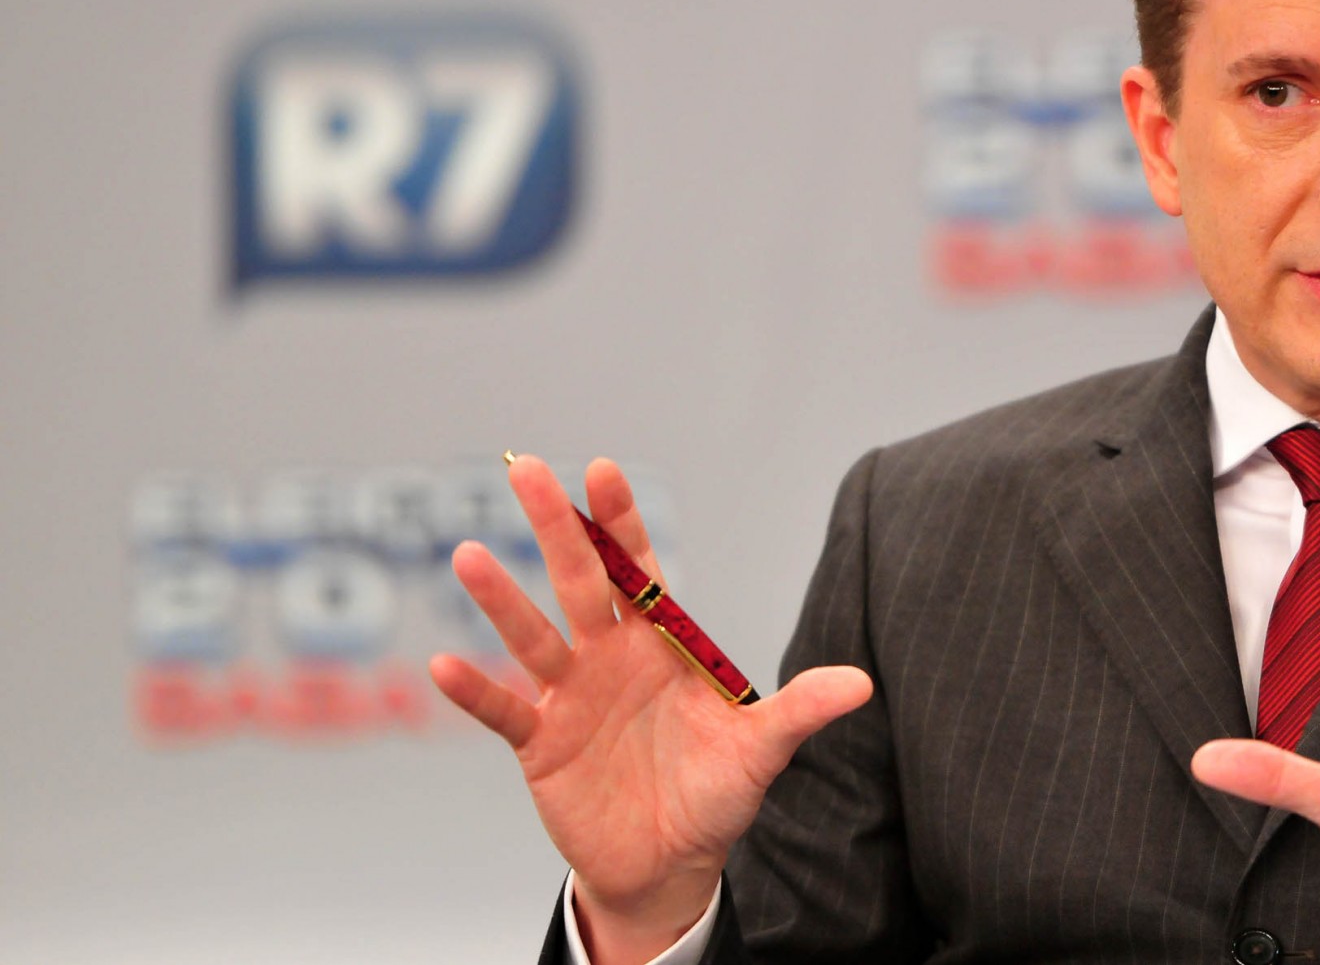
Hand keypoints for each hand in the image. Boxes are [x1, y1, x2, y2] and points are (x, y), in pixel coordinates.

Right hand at [429, 455, 871, 962]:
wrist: (671, 862)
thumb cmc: (714, 793)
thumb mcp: (761, 750)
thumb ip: (802, 710)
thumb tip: (863, 685)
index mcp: (659, 646)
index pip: (638, 570)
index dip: (621, 523)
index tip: (603, 470)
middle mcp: (609, 658)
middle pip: (580, 582)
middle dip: (557, 526)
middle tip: (525, 467)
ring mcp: (571, 697)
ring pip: (534, 637)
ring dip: (503, 600)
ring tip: (470, 555)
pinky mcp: (542, 744)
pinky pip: (505, 710)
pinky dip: (476, 691)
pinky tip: (444, 665)